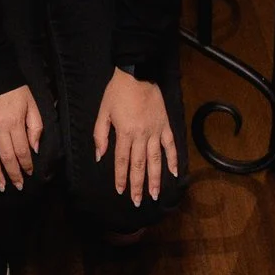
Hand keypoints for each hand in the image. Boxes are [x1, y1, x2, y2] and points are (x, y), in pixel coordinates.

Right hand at [0, 85, 44, 191]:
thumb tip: (34, 149)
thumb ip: (35, 127)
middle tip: (17, 185)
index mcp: (15, 123)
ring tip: (0, 186)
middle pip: (6, 157)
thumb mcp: (31, 104)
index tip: (29, 173)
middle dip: (13, 174)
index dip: (26, 165)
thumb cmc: (14, 88)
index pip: (22, 151)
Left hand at [91, 69, 178, 205]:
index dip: (120, 177)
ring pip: (155, 160)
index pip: (121, 161)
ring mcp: (155, 131)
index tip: (120, 191)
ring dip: (155, 179)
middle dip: (137, 185)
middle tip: (138, 201)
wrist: (137, 73)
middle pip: (139, 165)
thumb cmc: (117, 92)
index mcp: (124, 133)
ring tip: (155, 194)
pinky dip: (174, 159)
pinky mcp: (165, 125)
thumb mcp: (103, 111)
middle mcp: (141, 135)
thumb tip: (99, 156)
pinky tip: (175, 173)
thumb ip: (100, 135)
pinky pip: (170, 145)